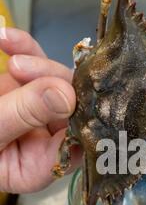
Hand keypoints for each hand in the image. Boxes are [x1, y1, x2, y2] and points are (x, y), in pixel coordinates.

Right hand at [0, 28, 76, 192]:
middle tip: (20, 69)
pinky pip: (32, 64)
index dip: (79, 115)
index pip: (75, 142)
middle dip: (54, 82)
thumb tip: (66, 95)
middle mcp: (44, 139)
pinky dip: (22, 48)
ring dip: (37, 62)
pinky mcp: (20, 89)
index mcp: (40, 165)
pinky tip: (6, 38)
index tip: (66, 93)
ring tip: (11, 56)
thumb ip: (23, 115)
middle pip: (70, 106)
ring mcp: (34, 111)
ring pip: (55, 81)